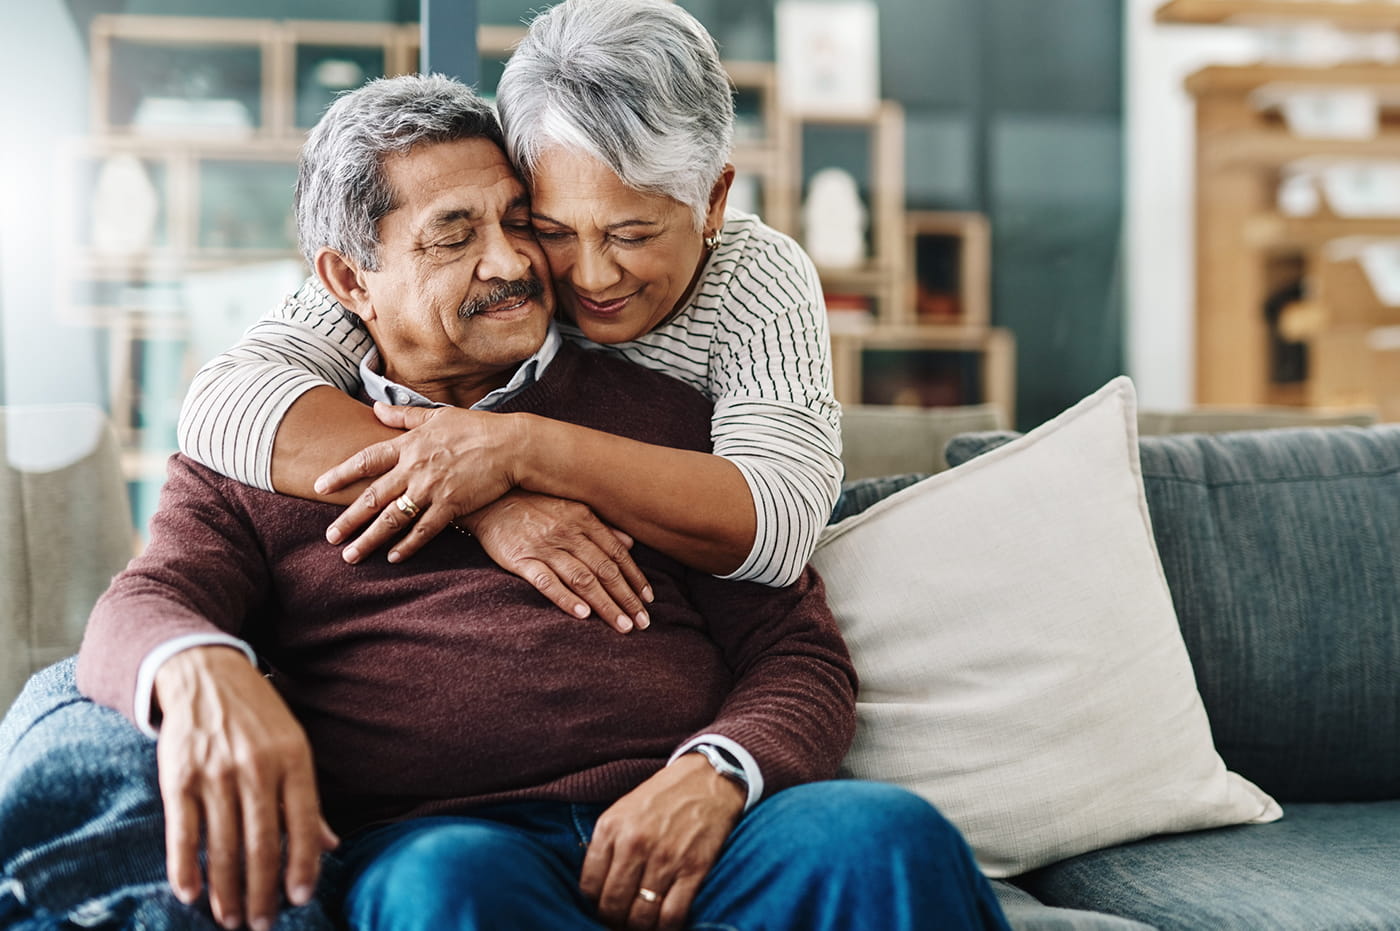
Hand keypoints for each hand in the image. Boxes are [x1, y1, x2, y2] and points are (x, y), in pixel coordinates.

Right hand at [154, 646, 337, 930]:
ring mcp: (215, 773)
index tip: (300, 900)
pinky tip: (190, 894)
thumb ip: (308, 798)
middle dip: (263, 891)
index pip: (304, 823)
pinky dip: (184, 867)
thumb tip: (331, 846)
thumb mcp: (294, 745)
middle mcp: (256, 767)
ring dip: (226, 890)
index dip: (303, 866)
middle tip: (262, 924)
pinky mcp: (178, 776)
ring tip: (231, 919)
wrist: (205, 673)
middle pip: (262, 843)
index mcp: (294, 759)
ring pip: (222, 845)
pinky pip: (183, 831)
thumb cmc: (258, 716)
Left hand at [316, 404, 523, 563]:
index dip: (341, 474)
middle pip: (373, 497)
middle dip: (349, 519)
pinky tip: (392, 558)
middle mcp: (414, 469)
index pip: (366, 460)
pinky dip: (407, 546)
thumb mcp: (436, 416)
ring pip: (393, 519)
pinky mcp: (452, 506)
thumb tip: (376, 408)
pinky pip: (424, 531)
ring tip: (351, 555)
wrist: (510, 445)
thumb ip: (403, 416)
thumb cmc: (475, 428)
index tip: (319, 486)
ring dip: (369, 539)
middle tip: (330, 536)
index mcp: (409, 445)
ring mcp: (432, 489)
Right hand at [464, 490, 653, 631]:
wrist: (487, 498)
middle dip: (627, 598)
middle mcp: (569, 533)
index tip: (649, 600)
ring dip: (606, 604)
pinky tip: (583, 615)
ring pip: (583, 579)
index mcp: (584, 520)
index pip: (617, 554)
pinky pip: (547, 581)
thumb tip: (630, 543)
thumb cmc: (533, 504)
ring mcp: (545, 547)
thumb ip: (601, 527)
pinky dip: (566, 598)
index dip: (635, 578)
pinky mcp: (521, 559)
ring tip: (622, 626)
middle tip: (643, 623)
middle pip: (605, 570)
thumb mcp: (571, 507)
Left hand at [580, 753, 745, 930]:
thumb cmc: (662, 796)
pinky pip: (672, 915)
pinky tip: (663, 924)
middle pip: (612, 905)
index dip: (593, 904)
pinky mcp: (693, 869)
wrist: (708, 778)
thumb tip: (594, 887)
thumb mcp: (622, 810)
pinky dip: (666, 928)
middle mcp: (635, 844)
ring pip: (641, 916)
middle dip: (613, 920)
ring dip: (638, 927)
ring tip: (640, 925)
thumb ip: (606, 845)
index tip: (602, 907)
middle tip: (620, 921)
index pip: (589, 886)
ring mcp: (665, 858)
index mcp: (611, 828)